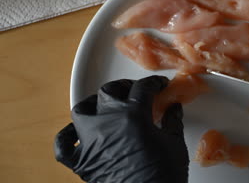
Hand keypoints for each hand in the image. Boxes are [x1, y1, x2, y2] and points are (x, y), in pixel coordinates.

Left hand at [54, 76, 188, 182]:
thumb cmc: (163, 175)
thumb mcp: (175, 144)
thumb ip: (173, 121)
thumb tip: (174, 108)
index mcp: (133, 115)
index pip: (142, 88)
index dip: (153, 84)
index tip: (159, 85)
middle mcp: (107, 122)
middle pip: (110, 92)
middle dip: (125, 88)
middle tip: (136, 92)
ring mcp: (90, 141)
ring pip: (82, 110)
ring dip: (94, 104)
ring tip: (105, 106)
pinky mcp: (81, 161)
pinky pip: (65, 145)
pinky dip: (69, 136)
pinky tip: (78, 133)